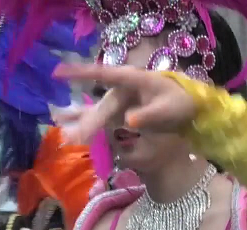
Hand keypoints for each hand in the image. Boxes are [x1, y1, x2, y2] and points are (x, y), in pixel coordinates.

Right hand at [52, 63, 196, 143]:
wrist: (188, 108)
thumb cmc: (178, 103)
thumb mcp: (168, 109)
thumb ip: (149, 115)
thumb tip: (129, 121)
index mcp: (132, 80)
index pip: (103, 75)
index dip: (80, 73)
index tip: (59, 72)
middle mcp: (120, 90)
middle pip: (102, 106)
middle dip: (89, 122)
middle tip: (75, 139)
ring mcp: (118, 102)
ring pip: (98, 115)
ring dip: (84, 127)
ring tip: (67, 137)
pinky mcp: (117, 114)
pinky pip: (100, 122)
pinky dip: (88, 129)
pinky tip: (72, 135)